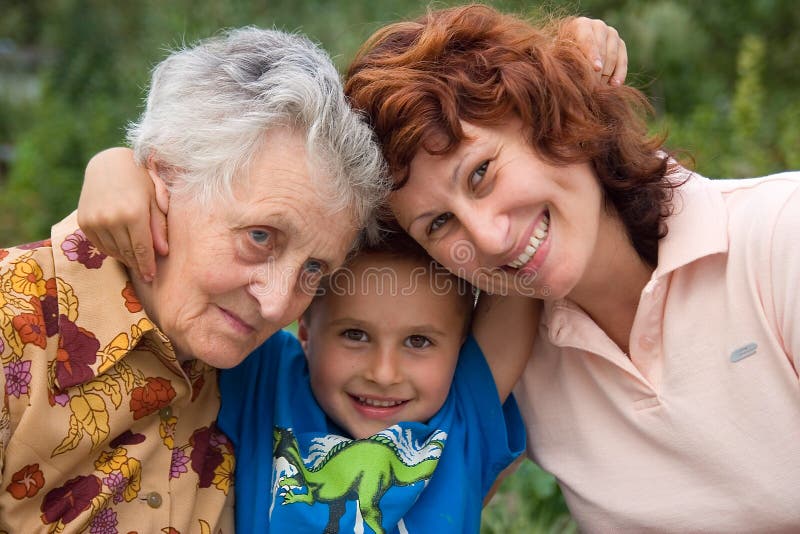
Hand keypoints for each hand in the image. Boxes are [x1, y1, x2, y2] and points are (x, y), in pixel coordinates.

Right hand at [77, 147, 167, 281]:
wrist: (108, 164)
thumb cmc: (140, 180)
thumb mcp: (155, 199)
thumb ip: (159, 226)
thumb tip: (163, 252)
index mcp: (134, 214)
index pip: (142, 249)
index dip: (147, 266)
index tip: (151, 277)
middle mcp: (112, 219)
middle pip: (127, 252)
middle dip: (138, 265)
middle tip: (146, 275)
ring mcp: (95, 221)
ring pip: (113, 251)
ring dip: (125, 258)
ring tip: (135, 262)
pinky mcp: (84, 222)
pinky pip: (99, 245)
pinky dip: (111, 250)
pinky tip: (120, 250)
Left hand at [567, 16, 627, 85]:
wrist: (572, 50)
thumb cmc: (562, 54)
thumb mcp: (561, 55)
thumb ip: (566, 59)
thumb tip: (573, 73)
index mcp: (581, 25)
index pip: (589, 40)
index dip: (592, 55)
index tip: (596, 69)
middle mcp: (598, 26)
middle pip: (602, 49)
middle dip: (598, 69)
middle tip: (594, 87)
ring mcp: (612, 34)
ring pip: (613, 55)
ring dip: (606, 74)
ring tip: (600, 89)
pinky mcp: (620, 44)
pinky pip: (623, 60)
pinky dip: (619, 74)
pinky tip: (614, 85)